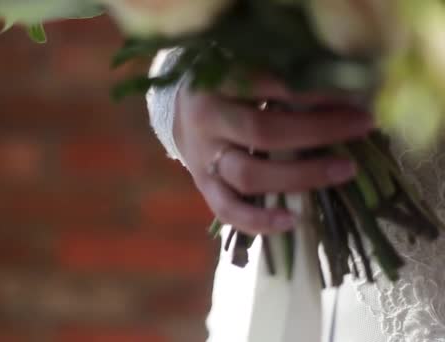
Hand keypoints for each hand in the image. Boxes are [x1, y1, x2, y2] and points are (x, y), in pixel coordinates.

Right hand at [174, 79, 373, 234]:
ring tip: (346, 169)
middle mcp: (206, 121)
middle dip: (318, 130)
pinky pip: (228, 211)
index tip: (355, 92)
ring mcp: (202, 159)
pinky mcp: (204, 187)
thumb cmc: (228, 88)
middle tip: (362, 125)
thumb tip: (345, 85)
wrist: (182, 112)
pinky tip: (293, 222)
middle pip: (262, 132)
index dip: (314, 91)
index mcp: (217, 83)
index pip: (268, 85)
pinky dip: (259, 221)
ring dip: (301, 176)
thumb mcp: (245, 70)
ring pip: (249, 175)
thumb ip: (281, 77)